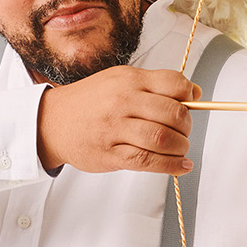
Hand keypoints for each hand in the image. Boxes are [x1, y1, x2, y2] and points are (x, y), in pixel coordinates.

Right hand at [37, 66, 199, 174]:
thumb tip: (194, 93)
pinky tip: (180, 167)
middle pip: (173, 114)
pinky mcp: (110, 154)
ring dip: (180, 147)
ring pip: (162, 138)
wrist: (51, 121)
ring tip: (180, 149)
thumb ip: (155, 85)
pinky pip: (148, 161)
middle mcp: (123, 101)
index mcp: (129, 80)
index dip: (189, 97)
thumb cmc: (91, 102)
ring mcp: (115, 128)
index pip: (174, 83)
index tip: (191, 106)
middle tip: (184, 132)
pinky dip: (170, 166)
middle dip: (187, 126)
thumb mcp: (120, 81)